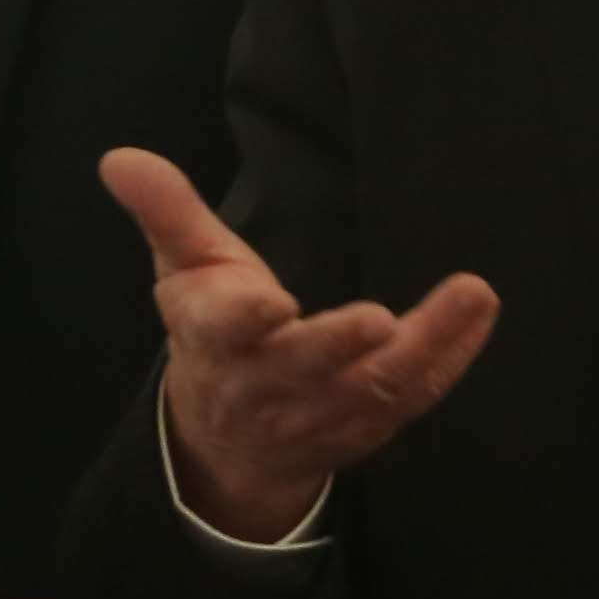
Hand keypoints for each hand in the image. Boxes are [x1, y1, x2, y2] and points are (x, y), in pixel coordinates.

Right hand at [101, 146, 495, 542]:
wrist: (229, 441)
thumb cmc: (214, 333)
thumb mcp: (184, 271)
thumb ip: (166, 212)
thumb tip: (119, 157)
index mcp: (214, 338)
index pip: (220, 329)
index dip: (242, 319)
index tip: (268, 304)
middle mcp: (263, 384)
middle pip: (300, 370)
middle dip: (334, 348)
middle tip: (377, 321)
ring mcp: (318, 414)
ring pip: (370, 389)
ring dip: (424, 348)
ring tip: (470, 295)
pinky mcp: (365, 427)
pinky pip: (412, 398)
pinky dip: (450, 359)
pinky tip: (479, 312)